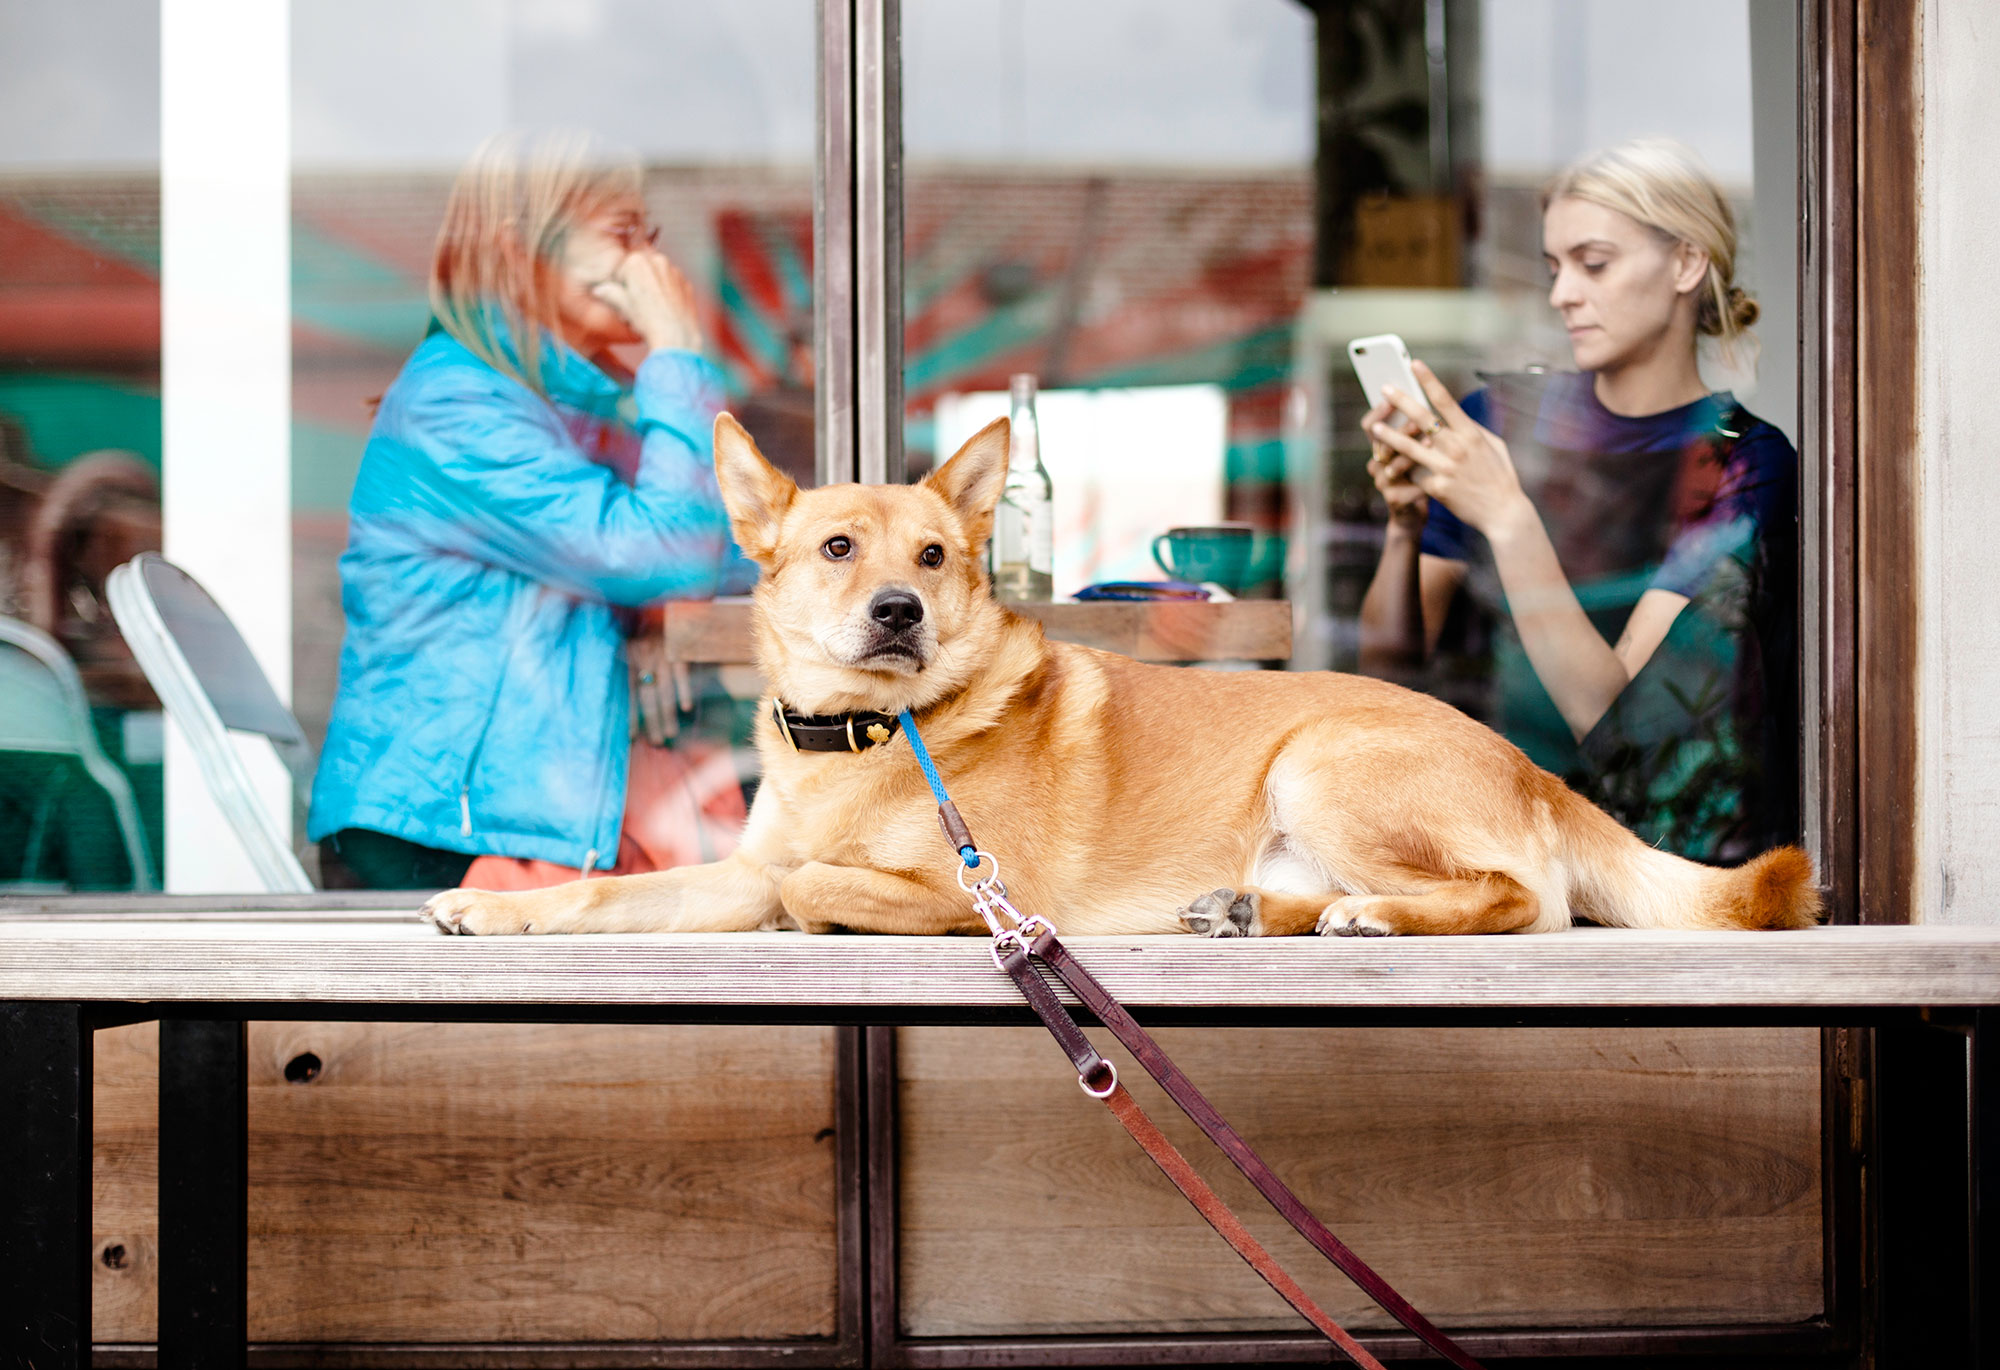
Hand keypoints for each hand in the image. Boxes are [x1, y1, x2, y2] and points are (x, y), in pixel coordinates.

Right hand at [592, 249, 702, 354]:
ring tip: (651, 307)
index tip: (623, 297)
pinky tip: (664, 309)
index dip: (620, 284)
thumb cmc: (646, 320)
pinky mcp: (686, 283)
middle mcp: (658, 260)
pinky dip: (668, 293)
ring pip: (658, 275)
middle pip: (642, 270)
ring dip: (652, 286)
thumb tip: (599, 290)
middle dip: (637, 282)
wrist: (675, 336)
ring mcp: (675, 272)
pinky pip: (673, 284)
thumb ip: (609, 293)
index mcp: (637, 261)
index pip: (623, 268)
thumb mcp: (623, 306)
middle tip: (636, 302)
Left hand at [629, 634, 686, 744]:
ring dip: (668, 714)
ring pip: (664, 689)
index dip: (630, 715)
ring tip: (671, 733)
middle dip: (652, 722)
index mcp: (628, 658)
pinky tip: (686, 708)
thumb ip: (629, 670)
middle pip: (647, 696)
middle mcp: (643, 657)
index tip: (632, 737)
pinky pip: (682, 673)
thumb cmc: (646, 631)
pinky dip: (685, 690)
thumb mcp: (631, 646)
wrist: (664, 604)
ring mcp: (662, 654)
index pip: (628, 693)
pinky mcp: (679, 649)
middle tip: (657, 742)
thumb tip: (627, 703)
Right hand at [1361, 397, 1428, 531]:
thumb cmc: (1420, 476)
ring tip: (1430, 445)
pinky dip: (1423, 481)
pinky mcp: (1394, 500)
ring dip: (1411, 455)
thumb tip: (1429, 402)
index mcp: (1381, 447)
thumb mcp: (1417, 451)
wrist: (1414, 515)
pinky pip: (1409, 487)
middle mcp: (1376, 463)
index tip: (1391, 396)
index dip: (1378, 411)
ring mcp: (1383, 483)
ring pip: (1393, 465)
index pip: (1370, 425)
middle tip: (1417, 422)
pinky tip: (1438, 477)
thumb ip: (1419, 431)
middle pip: (1381, 443)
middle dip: (1400, 430)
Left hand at [1371, 360, 1531, 540]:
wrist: (1503, 512)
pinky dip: (1404, 470)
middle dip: (1401, 401)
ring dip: (1389, 436)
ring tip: (1374, 428)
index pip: (1446, 401)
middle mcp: (1457, 448)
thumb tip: (1454, 416)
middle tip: (1384, 388)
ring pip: (1409, 448)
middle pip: (1422, 419)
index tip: (1415, 365)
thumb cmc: (1500, 476)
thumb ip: (1473, 430)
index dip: (1429, 381)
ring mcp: (1445, 468)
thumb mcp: (1493, 446)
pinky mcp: (1436, 488)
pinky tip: (1389, 466)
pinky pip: (1414, 474)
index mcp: (1471, 433)